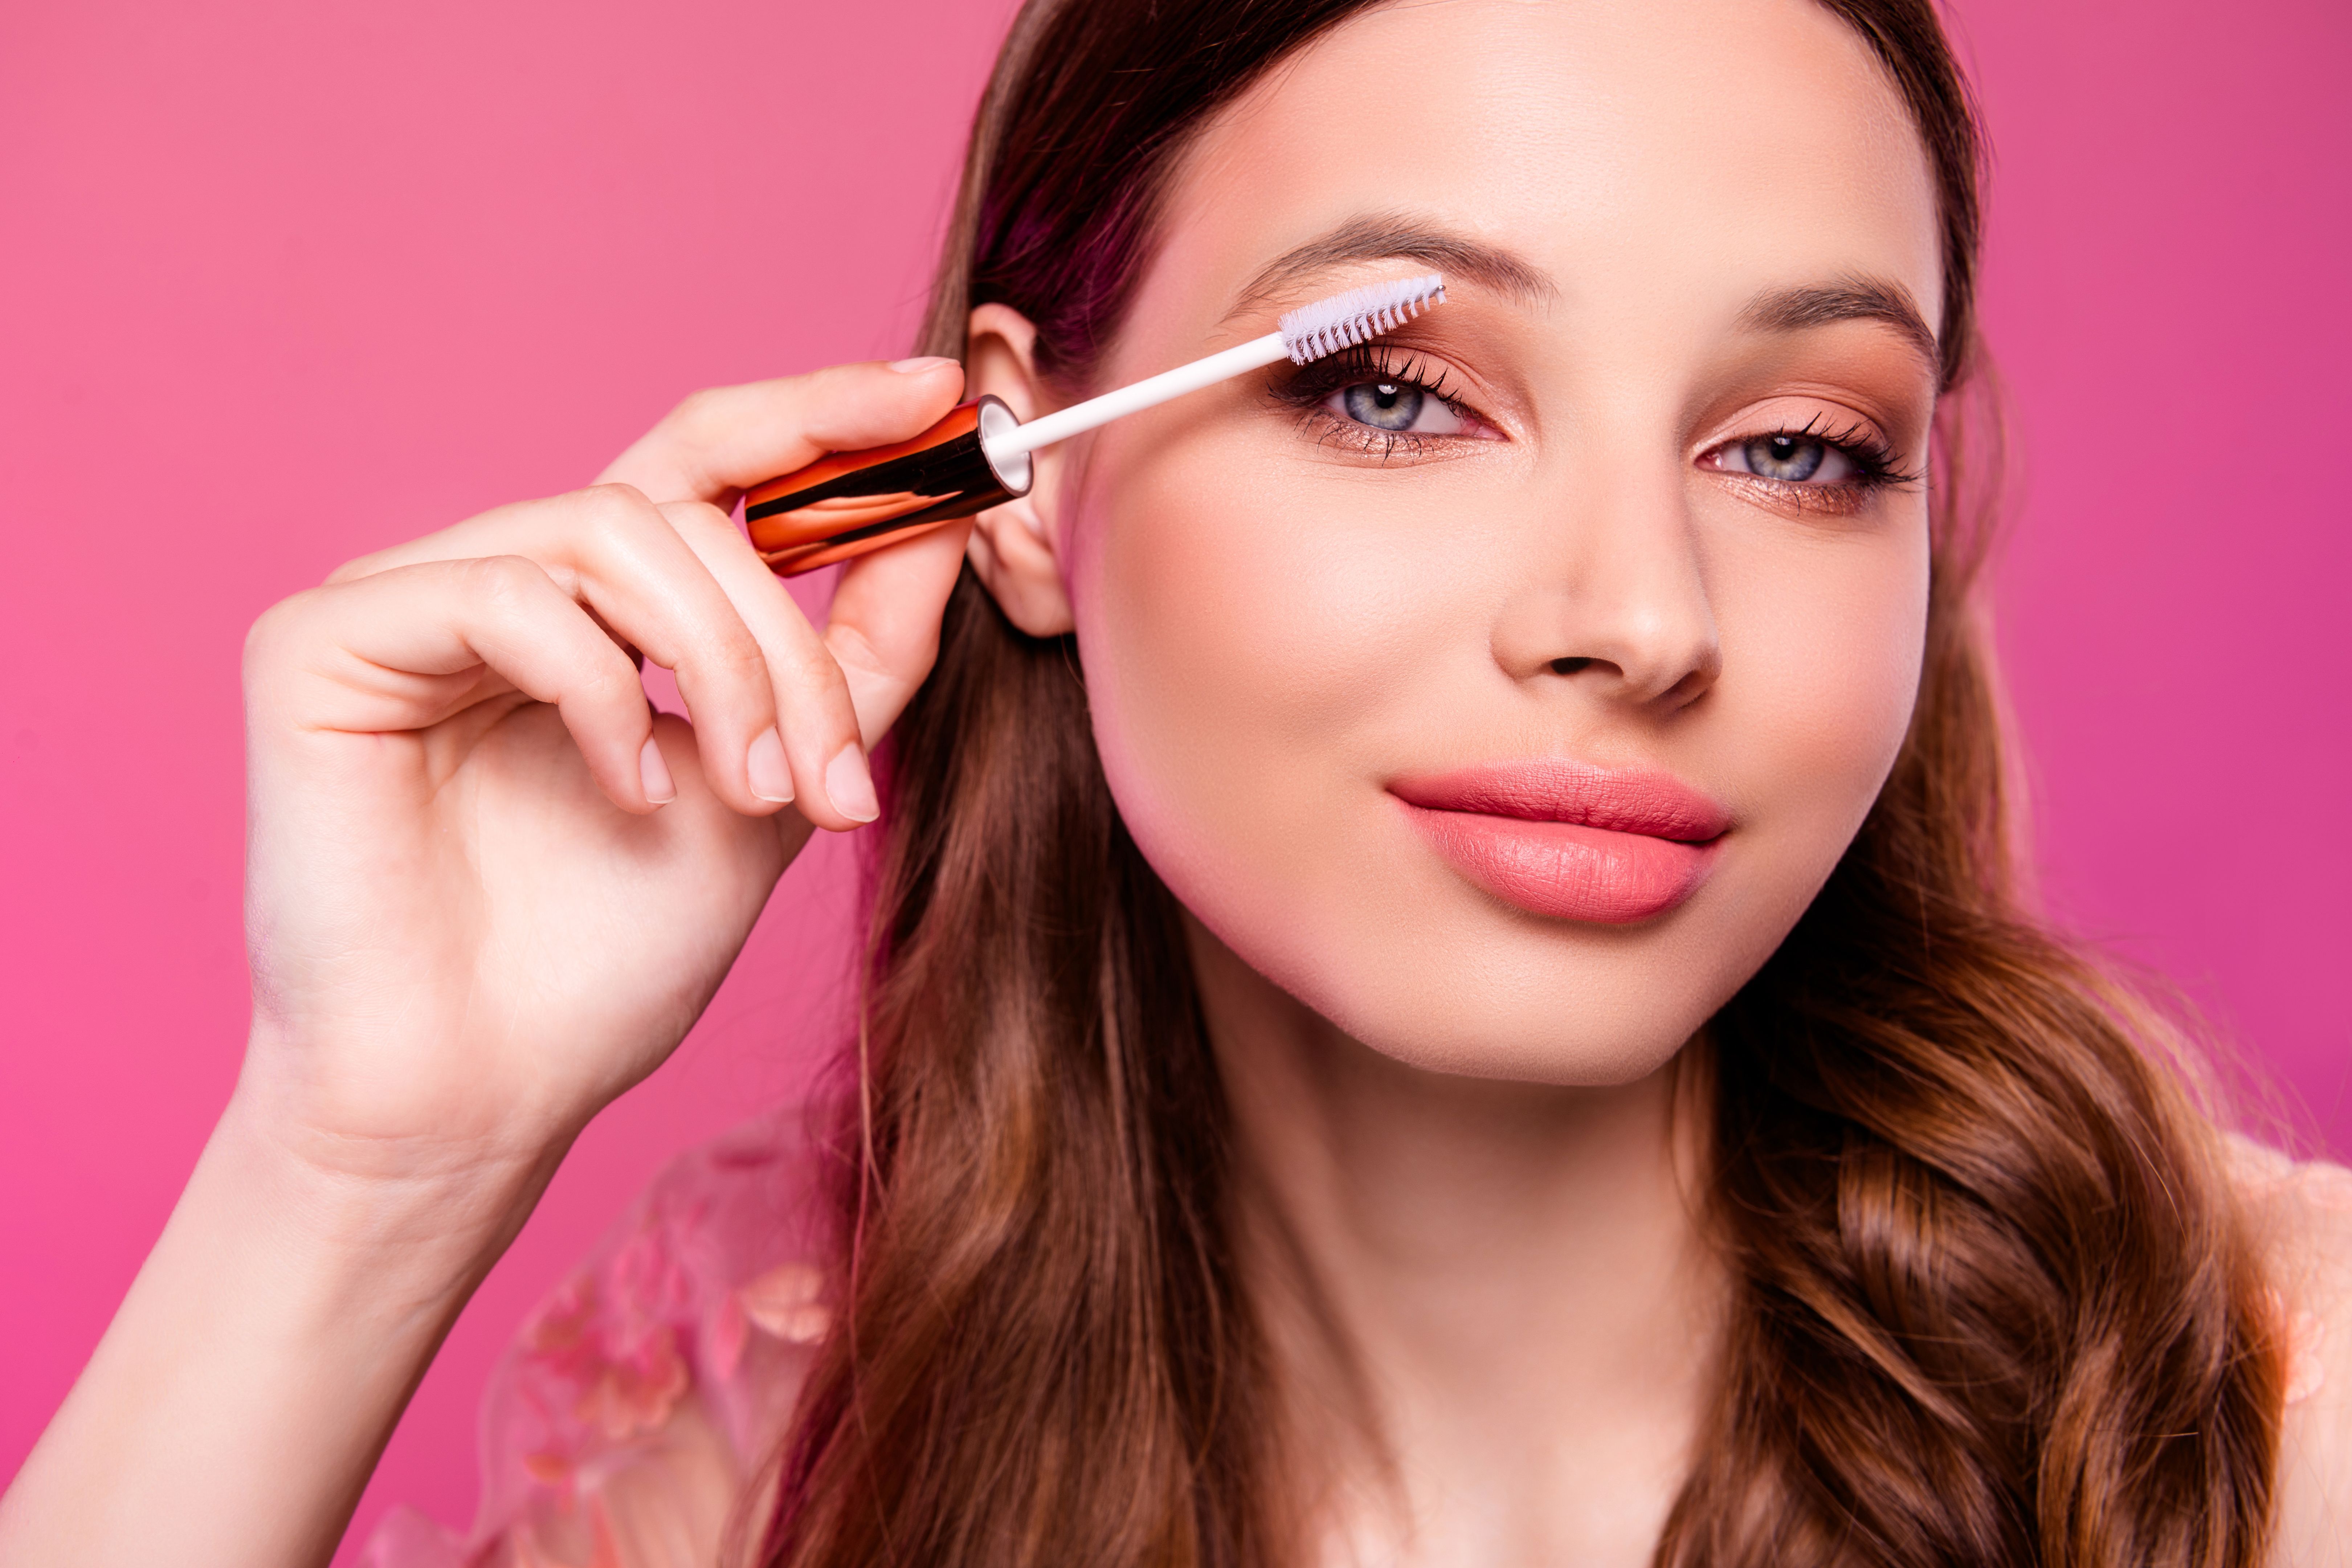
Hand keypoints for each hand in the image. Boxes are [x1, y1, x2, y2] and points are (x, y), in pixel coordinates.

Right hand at [236, 356, 972, 1197]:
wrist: (488, 1091)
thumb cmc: (611, 959)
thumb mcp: (781, 785)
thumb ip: (857, 657)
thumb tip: (947, 521)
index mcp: (595, 610)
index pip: (709, 460)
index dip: (821, 414)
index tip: (942, 397)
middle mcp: (498, 579)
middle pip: (683, 506)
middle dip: (790, 639)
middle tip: (835, 777)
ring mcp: (403, 599)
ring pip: (615, 534)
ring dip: (723, 664)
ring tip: (749, 796)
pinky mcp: (321, 640)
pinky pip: (510, 597)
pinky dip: (599, 694)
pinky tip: (627, 794)